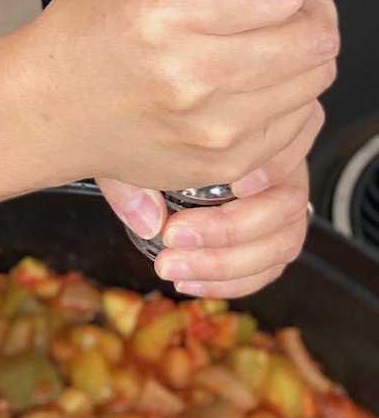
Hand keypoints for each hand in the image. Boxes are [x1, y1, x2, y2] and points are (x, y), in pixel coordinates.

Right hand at [12, 0, 338, 198]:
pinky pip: (298, 122)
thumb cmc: (83, 32)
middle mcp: (191, 76)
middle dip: (317, 2)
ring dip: (307, 47)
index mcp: (164, 15)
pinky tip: (262, 76)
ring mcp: (211, 128)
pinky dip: (292, 92)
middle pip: (313, 36)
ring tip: (276, 33)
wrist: (45, 109)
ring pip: (315, 78)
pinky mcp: (223, 162)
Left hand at [97, 100, 319, 296]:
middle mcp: (283, 169)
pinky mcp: (272, 240)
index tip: (235, 185)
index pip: (285, 148)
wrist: (152, 147)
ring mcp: (282, 208)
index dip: (270, 168)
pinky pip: (268, 268)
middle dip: (228, 230)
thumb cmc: (152, 139)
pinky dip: (231, 282)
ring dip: (226, 264)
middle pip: (284, 206)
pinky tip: (189, 282)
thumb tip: (148, 221)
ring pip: (281, 244)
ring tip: (172, 266)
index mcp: (262, 134)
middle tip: (172, 235)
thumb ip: (134, 179)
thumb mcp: (132, 145)